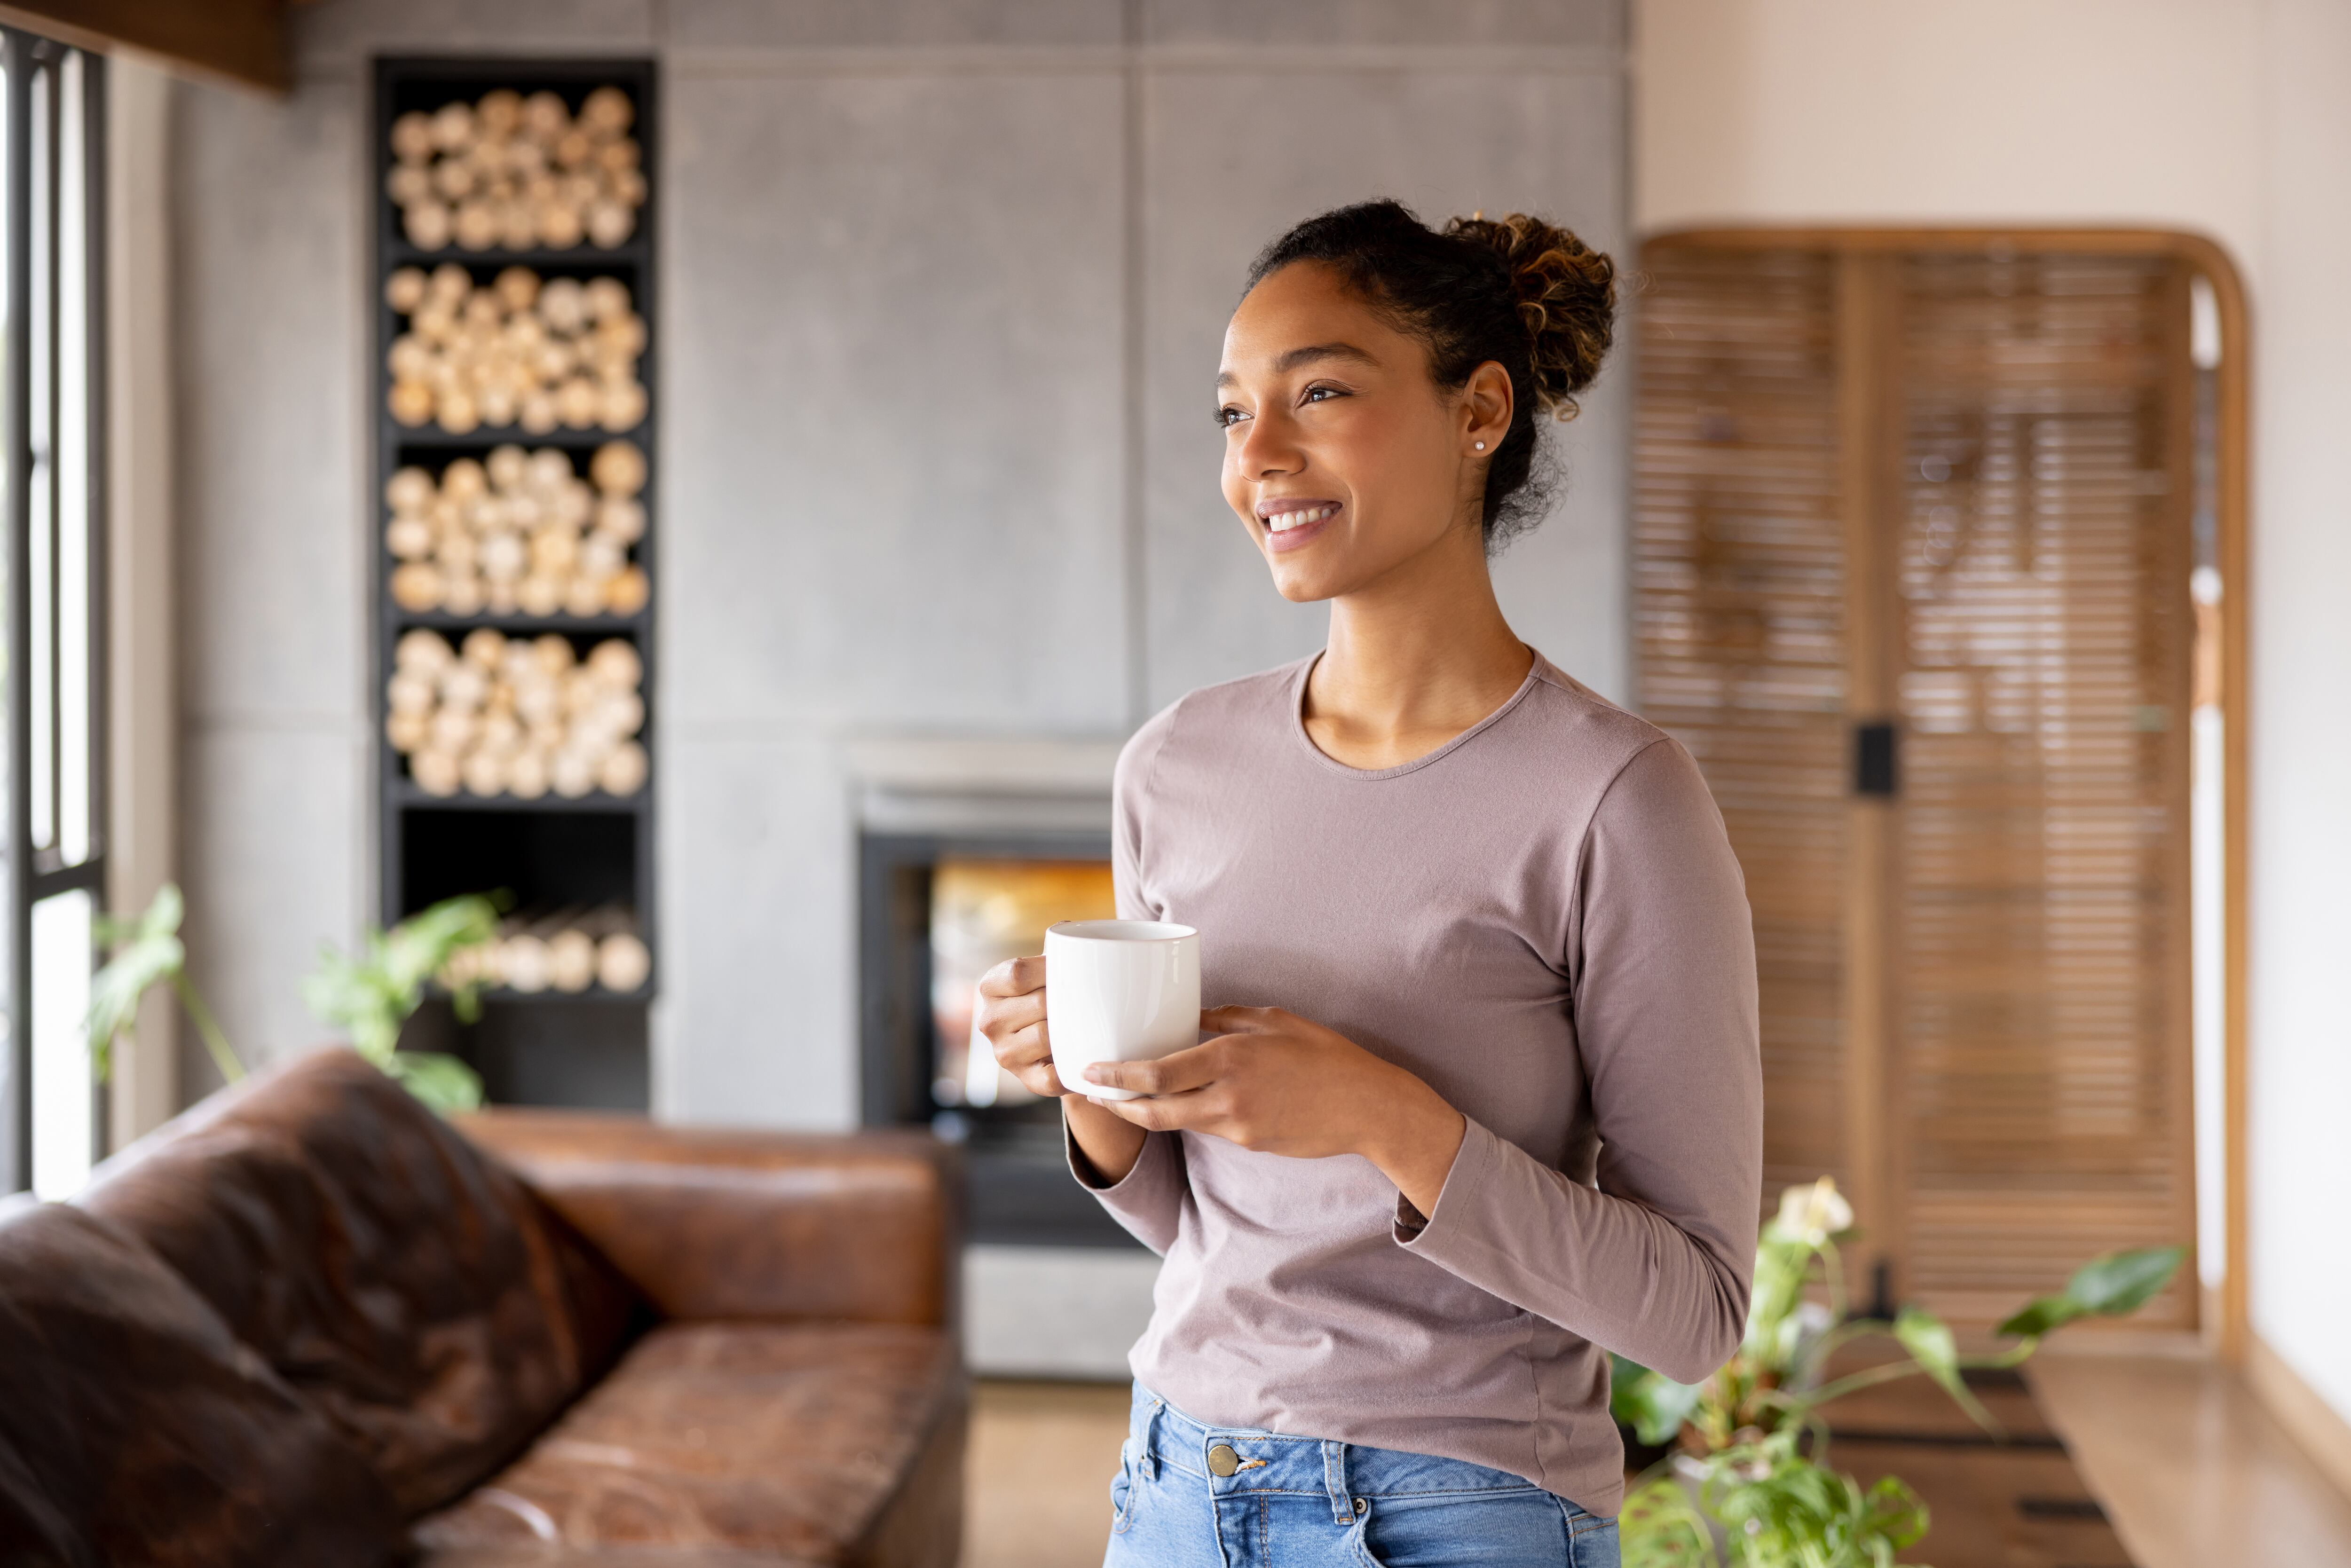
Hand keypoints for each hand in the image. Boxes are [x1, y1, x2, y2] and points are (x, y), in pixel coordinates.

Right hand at [974, 955, 1148, 1182]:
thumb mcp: (1049, 966)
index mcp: (990, 986)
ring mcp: (1005, 1054)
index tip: (1075, 968)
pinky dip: (1076, 1066)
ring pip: (1044, 1037)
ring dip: (1072, 1030)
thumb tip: (1085, 934)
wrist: (1049, 1038)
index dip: (1050, 970)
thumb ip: (1063, 948)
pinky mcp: (1027, 1081)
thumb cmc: (1055, 991)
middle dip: (1069, 1000)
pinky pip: (1055, 1076)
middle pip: (1038, 1004)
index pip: (1018, 973)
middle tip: (1095, 995)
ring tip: (1091, 1020)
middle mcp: (989, 1021)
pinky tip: (1089, 1054)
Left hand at [1082, 1006, 1466, 1215]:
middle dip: (1117, 1104)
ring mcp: (1239, 1125)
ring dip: (1147, 1112)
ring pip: (1178, 1122)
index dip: (1117, 1077)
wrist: (1368, 1107)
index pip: (1158, 1073)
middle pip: (1155, 1110)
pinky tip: (1180, 1103)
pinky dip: (1189, 1115)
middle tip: (1090, 1093)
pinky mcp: (1250, 1143)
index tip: (1089, 1070)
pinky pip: (1209, 1127)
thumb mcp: (1276, 1021)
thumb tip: (1194, 1015)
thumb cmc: (1326, 1056)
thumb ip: (1229, 1018)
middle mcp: (1228, 1095)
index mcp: (1231, 1057)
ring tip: (1123, 1099)